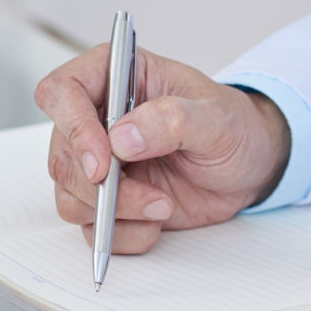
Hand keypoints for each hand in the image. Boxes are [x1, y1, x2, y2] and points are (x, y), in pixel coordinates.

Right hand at [34, 46, 289, 252]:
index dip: (73, 127)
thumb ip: (172, 120)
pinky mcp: (106, 200)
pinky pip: (90, 227)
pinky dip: (123, 234)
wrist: (249, 168)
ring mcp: (98, 162)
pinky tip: (156, 221)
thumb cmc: (233, 128)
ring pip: (70, 195)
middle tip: (150, 196)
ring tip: (163, 205)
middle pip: (62, 155)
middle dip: (100, 186)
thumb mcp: (216, 117)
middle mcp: (96, 118)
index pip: (62, 92)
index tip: (103, 162)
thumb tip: (122, 138)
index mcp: (114, 76)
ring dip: (115, 212)